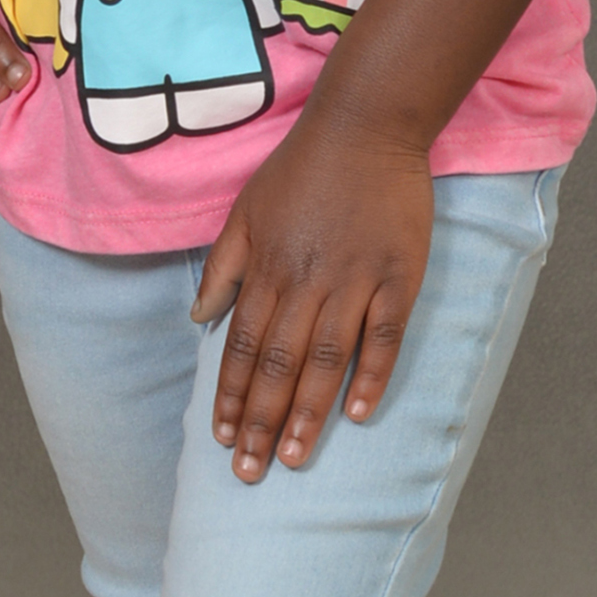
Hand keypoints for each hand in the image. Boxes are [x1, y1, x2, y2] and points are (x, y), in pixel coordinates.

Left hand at [192, 119, 432, 481]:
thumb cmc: (302, 167)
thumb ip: (223, 266)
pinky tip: (356, 415)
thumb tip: (198, 320)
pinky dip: (371, 377)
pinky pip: (385, 337)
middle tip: (251, 473)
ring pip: (326, 360)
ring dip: (308, 414)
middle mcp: (307, 280)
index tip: (223, 440)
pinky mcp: (398, 277)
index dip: (231, 396)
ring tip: (294, 459)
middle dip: (262, 422)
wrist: (367, 124)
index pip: (242, 346)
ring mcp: (355, 280)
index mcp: (268, 267)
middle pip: (279, 364)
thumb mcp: (245, 209)